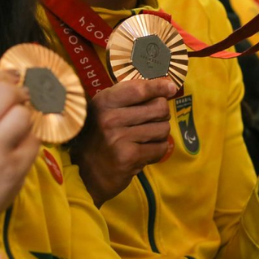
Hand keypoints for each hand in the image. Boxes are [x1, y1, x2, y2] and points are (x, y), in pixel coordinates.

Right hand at [0, 71, 40, 220]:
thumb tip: (9, 79)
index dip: (1, 76)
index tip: (8, 83)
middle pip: (6, 91)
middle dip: (18, 93)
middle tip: (19, 104)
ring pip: (23, 115)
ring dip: (25, 119)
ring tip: (18, 129)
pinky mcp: (14, 168)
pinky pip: (34, 141)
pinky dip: (31, 143)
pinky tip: (20, 149)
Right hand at [71, 79, 175, 206]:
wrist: (87, 172)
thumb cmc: (102, 136)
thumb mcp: (107, 110)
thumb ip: (131, 96)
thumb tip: (168, 86)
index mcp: (104, 102)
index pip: (138, 89)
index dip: (158, 87)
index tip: (170, 87)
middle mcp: (110, 118)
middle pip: (158, 107)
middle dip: (162, 115)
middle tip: (152, 121)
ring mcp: (119, 138)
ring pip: (163, 128)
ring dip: (159, 135)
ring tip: (145, 139)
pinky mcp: (129, 157)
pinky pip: (160, 148)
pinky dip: (157, 151)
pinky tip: (144, 152)